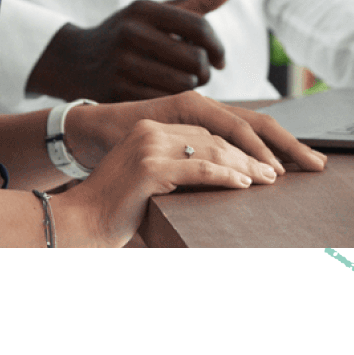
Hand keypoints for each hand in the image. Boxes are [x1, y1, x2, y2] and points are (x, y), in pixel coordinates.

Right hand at [26, 0, 236, 101]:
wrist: (75, 61)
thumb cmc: (130, 33)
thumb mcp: (158, 12)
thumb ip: (200, 0)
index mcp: (144, 9)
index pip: (199, 26)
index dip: (218, 46)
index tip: (220, 60)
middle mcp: (131, 32)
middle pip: (195, 58)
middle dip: (206, 70)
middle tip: (202, 74)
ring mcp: (121, 63)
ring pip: (183, 84)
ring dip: (192, 88)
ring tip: (185, 83)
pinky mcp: (115, 92)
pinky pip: (164, 102)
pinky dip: (172, 102)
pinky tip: (168, 96)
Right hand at [51, 120, 269, 247]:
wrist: (78, 223)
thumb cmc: (114, 210)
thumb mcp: (149, 181)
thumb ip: (175, 172)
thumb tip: (214, 179)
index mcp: (150, 131)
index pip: (204, 134)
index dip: (237, 147)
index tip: (262, 161)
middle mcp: (150, 133)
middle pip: (213, 139)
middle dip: (249, 155)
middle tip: (275, 171)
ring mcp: (149, 147)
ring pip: (211, 151)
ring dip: (245, 166)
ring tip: (267, 179)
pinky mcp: (150, 168)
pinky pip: (199, 169)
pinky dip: (226, 176)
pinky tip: (244, 184)